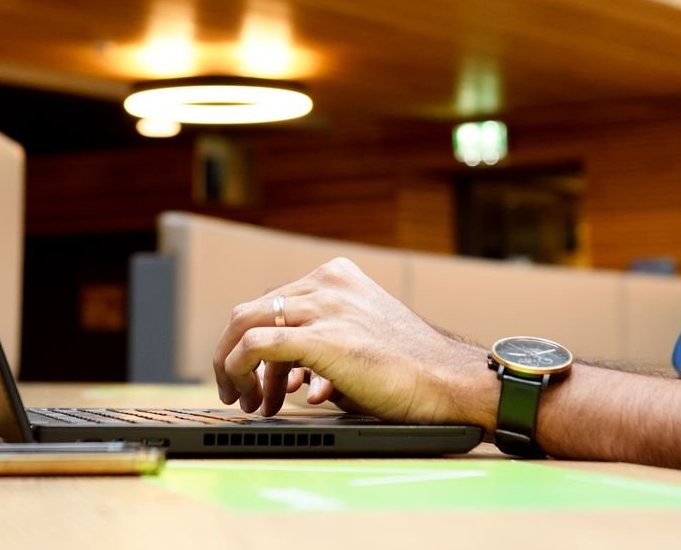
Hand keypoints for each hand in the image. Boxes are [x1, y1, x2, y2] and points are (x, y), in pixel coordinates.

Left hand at [212, 257, 495, 425]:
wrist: (447, 381)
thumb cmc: (409, 369)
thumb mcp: (358, 338)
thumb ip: (317, 344)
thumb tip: (280, 376)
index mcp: (336, 277)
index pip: (272, 303)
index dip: (253, 343)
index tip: (254, 377)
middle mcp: (326, 283)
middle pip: (251, 311)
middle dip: (235, 356)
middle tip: (239, 392)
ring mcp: (324, 306)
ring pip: (244, 325)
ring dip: (233, 368)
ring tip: (246, 402)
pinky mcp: (322, 337)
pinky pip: (256, 346)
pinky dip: (239, 370)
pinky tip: (250, 396)